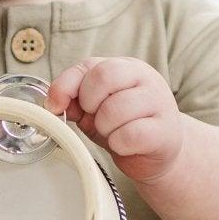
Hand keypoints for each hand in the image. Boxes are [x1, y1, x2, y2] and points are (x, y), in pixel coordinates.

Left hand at [45, 57, 183, 184]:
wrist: (160, 154)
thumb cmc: (125, 127)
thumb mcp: (96, 109)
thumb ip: (75, 100)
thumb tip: (53, 102)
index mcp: (127, 68)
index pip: (90, 66)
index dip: (67, 86)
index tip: (56, 105)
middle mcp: (146, 78)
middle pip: (105, 77)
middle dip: (89, 104)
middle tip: (94, 119)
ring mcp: (160, 102)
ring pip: (115, 108)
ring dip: (104, 128)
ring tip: (112, 133)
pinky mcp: (165, 131)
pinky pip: (129, 135)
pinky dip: (118, 144)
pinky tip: (125, 145)